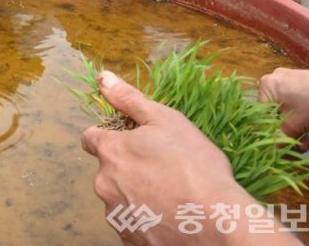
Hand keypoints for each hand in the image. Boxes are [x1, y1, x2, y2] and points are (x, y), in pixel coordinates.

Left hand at [81, 72, 252, 245]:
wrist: (219, 225)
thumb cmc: (194, 166)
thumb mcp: (164, 120)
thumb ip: (129, 99)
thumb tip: (103, 78)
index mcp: (110, 153)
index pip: (90, 138)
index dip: (108, 135)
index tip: (129, 139)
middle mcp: (105, 185)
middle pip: (108, 170)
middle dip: (127, 167)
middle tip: (162, 168)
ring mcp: (116, 216)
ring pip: (120, 198)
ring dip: (137, 194)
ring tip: (171, 193)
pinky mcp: (130, 239)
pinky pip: (133, 223)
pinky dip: (146, 218)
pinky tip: (171, 215)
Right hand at [259, 68, 308, 150]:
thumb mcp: (296, 125)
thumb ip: (278, 138)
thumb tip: (267, 152)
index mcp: (266, 86)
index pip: (260, 116)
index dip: (270, 135)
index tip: (283, 149)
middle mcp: (273, 79)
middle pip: (273, 114)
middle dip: (286, 134)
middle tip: (301, 148)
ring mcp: (288, 79)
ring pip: (284, 110)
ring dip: (295, 129)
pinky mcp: (300, 81)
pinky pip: (293, 103)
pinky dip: (300, 117)